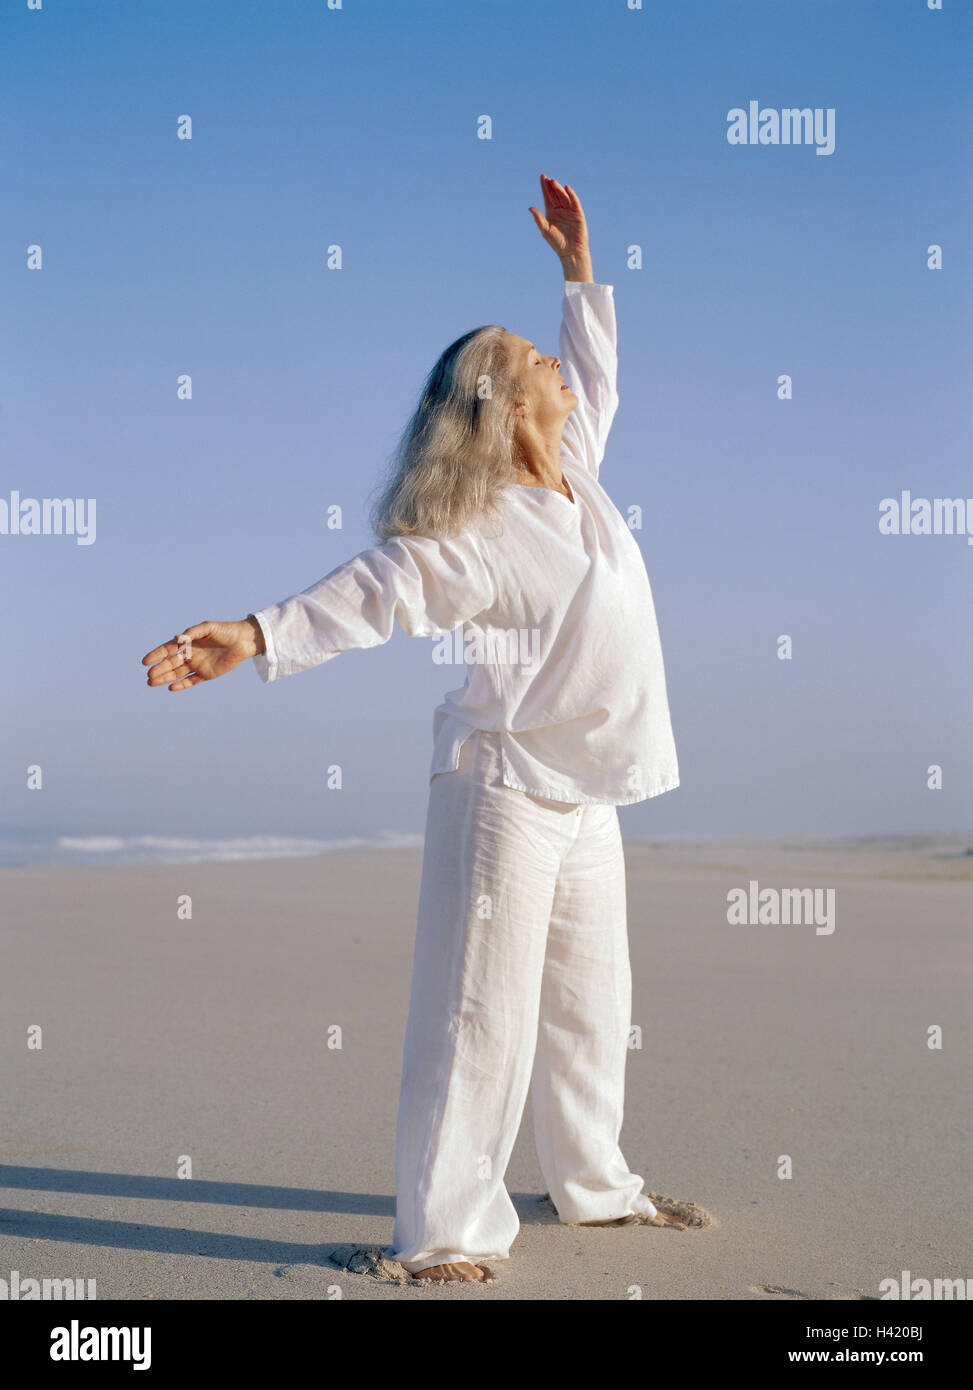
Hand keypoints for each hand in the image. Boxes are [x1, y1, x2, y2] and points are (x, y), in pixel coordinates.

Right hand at [142, 617, 262, 691]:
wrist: (243, 641)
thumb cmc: (225, 631)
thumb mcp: (208, 627)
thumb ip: (193, 632)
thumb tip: (177, 638)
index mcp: (188, 643)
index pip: (167, 650)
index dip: (156, 655)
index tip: (145, 661)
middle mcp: (190, 654)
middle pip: (170, 663)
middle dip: (159, 669)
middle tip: (149, 676)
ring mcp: (198, 665)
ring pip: (177, 673)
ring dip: (165, 678)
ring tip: (152, 682)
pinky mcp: (207, 674)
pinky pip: (192, 681)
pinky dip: (182, 685)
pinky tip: (171, 688)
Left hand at [528, 174, 591, 275]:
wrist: (570, 251)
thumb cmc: (557, 242)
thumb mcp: (545, 230)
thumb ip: (538, 219)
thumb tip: (530, 208)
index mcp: (551, 212)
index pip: (548, 196)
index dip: (545, 187)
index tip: (542, 176)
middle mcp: (560, 210)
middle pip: (555, 194)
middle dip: (551, 186)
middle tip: (548, 179)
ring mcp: (569, 211)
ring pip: (563, 197)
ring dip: (559, 189)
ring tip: (553, 182)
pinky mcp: (578, 213)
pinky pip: (574, 202)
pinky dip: (571, 195)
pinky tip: (567, 188)